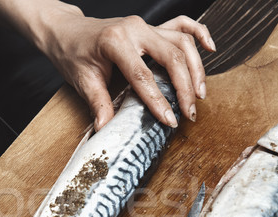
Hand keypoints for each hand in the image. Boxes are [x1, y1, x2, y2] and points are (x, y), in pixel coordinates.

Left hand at [34, 6, 215, 129]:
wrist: (67, 31)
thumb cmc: (73, 54)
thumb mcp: (82, 81)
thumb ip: (98, 104)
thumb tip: (107, 129)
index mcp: (114, 42)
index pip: (143, 76)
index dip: (158, 101)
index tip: (170, 120)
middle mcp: (134, 29)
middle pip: (171, 57)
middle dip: (184, 87)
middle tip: (190, 112)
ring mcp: (145, 25)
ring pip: (181, 42)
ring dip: (196, 68)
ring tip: (199, 94)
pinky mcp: (151, 27)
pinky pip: (181, 25)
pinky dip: (199, 34)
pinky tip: (210, 49)